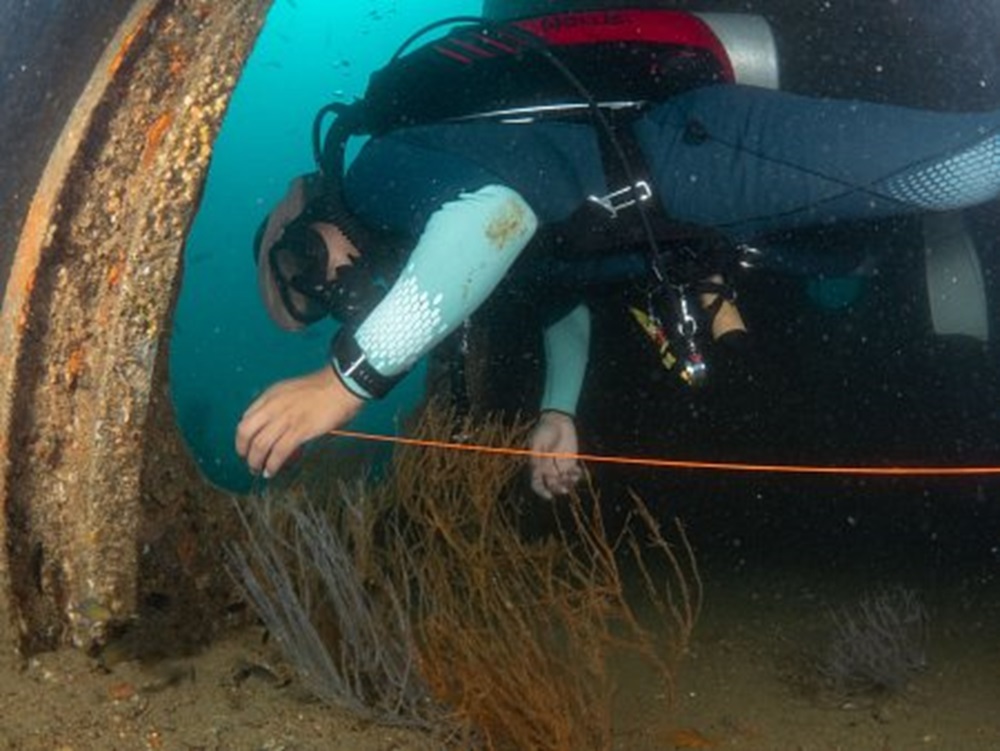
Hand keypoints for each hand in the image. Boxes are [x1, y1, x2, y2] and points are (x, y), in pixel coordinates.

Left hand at [236, 366, 363, 478]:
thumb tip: (279, 427)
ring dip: (256, 461)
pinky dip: (272, 464)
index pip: (247, 418)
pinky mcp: (299, 430)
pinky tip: (271, 471)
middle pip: (246, 432)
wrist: (342, 385)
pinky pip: (279, 452)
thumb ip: (283, 406)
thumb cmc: (324, 388)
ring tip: (258, 471)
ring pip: (260, 445)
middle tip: (248, 460)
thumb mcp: (294, 391)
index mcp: (271, 396)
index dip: (243, 436)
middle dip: (243, 449)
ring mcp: (285, 419)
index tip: (247, 446)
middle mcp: (273, 406)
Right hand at [528, 410, 582, 498]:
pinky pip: (574, 474)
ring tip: (573, 478)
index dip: (542, 491)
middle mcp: (548, 469)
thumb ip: (539, 457)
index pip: (537, 483)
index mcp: (537, 466)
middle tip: (564, 489)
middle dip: (558, 489)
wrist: (557, 421)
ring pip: (564, 482)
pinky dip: (576, 476)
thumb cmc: (544, 430)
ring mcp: (560, 467)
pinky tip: (578, 472)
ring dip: (568, 484)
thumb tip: (541, 472)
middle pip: (552, 485)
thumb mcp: (538, 442)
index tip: (549, 496)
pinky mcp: (570, 462)